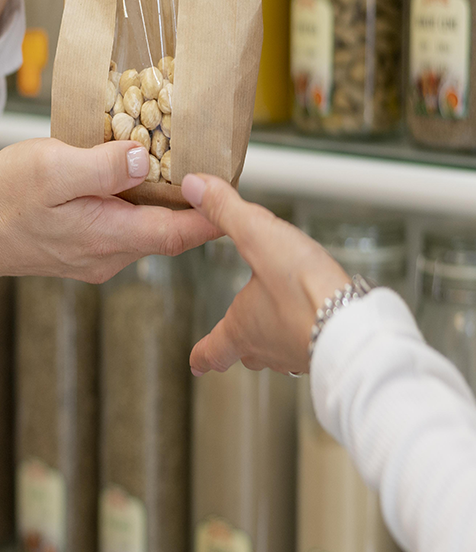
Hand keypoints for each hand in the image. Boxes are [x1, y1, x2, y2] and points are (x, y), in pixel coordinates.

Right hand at [0, 140, 217, 288]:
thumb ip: (102, 166)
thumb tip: (147, 158)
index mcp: (109, 235)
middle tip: (214, 165)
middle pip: (169, 231)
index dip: (214, 214)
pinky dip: (137, 205)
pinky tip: (130, 178)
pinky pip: (125, 228)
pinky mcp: (86, 249)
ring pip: (147, 229)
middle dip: (195, 204)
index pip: (179, 232)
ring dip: (164, 202)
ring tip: (176, 163)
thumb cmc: (5, 199)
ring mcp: (98, 256)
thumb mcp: (51, 169)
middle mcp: (110, 254)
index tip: (238, 193)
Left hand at [182, 174, 349, 375]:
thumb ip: (226, 211)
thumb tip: (194, 187)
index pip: (213, 350)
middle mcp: (268, 349)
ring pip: (278, 353)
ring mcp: (299, 354)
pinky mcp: (327, 350)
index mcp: (243, 328)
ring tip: (275, 323)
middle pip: (246, 355)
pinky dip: (305, 334)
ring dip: (272, 340)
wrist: (356, 325)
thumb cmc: (305, 291)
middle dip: (238, 346)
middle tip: (232, 344)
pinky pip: (309, 346)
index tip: (194, 363)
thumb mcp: (258, 238)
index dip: (202, 355)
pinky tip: (315, 318)